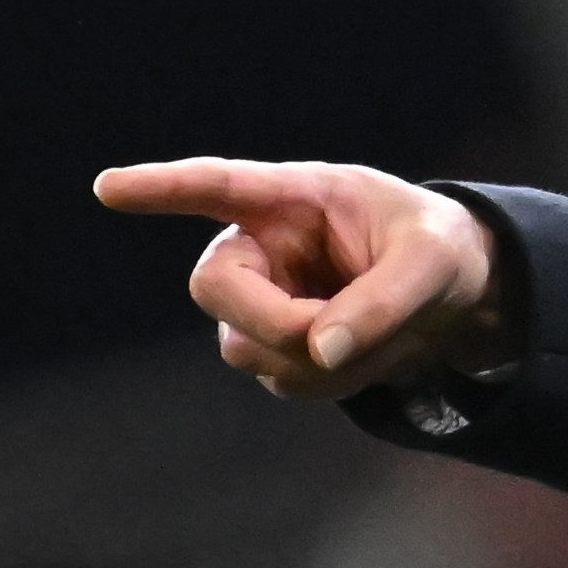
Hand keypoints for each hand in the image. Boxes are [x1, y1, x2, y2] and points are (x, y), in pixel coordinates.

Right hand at [94, 157, 510, 399]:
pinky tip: (370, 355)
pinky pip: (286, 379)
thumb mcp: (435, 264)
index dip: (163, 188)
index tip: (109, 188)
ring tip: (386, 334)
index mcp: (295, 197)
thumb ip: (385, 301)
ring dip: (322, 359)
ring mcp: (260, 299)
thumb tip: (320, 351)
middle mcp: (262, 246)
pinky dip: (337, 381)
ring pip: (249, 347)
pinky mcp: (274, 345)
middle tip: (336, 342)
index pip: (219, 186)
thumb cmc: (441, 252)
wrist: (458, 294)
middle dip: (275, 324)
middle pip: (215, 289)